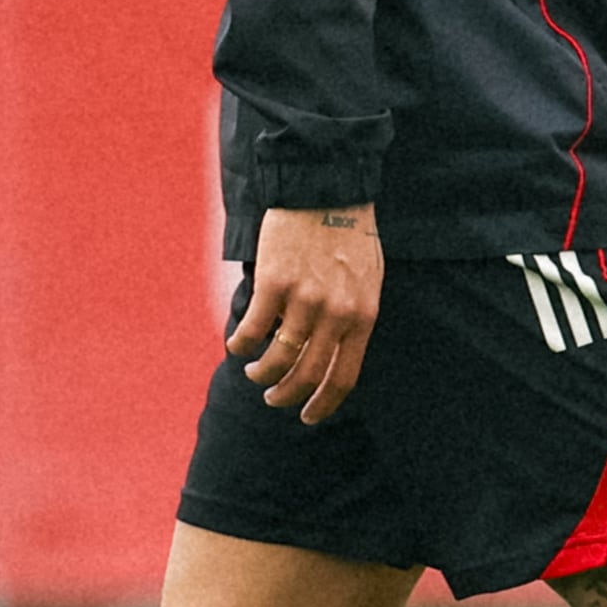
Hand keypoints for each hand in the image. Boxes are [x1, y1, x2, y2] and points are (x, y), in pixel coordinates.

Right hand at [227, 204, 382, 418]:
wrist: (327, 188)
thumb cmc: (349, 234)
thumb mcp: (369, 280)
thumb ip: (354, 316)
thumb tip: (337, 350)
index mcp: (363, 316)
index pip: (344, 377)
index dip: (323, 405)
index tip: (308, 417)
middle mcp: (336, 314)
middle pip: (308, 376)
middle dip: (286, 396)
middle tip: (273, 399)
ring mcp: (305, 300)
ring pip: (277, 359)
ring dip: (261, 374)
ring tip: (254, 373)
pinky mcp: (275, 283)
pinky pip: (253, 329)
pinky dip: (241, 344)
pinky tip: (237, 345)